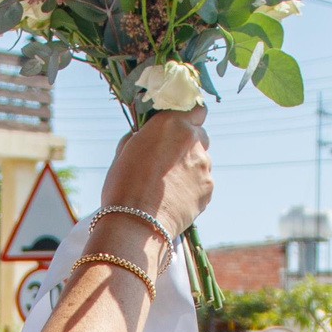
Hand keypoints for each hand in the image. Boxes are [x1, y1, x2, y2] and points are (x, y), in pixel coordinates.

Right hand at [100, 106, 212, 241]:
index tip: (179, 126)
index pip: (196, 108)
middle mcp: (193, 140)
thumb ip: (141, 136)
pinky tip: (174, 199)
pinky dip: (192, 187)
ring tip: (168, 186)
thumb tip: (144, 135)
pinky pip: (202, 182)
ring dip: (189, 167)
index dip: (189, 116)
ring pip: (202, 160)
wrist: (137, 224)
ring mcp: (205, 166)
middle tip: (168, 160)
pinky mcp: (209, 188)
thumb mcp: (124, 151)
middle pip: (199, 134)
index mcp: (171, 124)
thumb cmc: (123, 186)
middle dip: (187, 143)